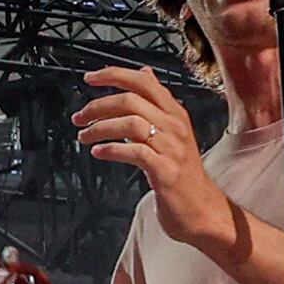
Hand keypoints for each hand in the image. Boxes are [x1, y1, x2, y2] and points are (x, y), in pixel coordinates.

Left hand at [75, 65, 242, 261]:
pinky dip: (112, 149)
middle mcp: (175, 126)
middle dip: (98, 106)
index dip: (114, 75)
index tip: (90, 78)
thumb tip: (145, 73)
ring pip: (131, 123)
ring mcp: (172, 148)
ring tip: (84, 137)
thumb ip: (157, 103)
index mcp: (175, 113)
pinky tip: (99, 152)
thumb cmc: (182, 172)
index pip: (144, 81)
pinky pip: (135, 152)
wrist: (203, 210)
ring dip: (100, 128)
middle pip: (131, 100)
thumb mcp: (173, 131)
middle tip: (79, 117)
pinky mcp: (166, 171)